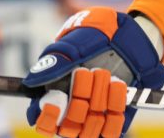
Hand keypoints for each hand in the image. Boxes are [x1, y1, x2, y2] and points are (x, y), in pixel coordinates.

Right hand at [22, 7, 163, 137]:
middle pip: (68, 126)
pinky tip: (118, 85)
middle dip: (80, 98)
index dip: (47, 118)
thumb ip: (55, 63)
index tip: (58, 100)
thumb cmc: (98, 36)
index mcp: (56, 95)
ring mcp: (95, 115)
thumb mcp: (76, 43)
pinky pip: (112, 130)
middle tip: (91, 71)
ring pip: (89, 129)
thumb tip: (31, 82)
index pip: (43, 123)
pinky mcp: (117, 116)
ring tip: (108, 76)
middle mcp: (74, 110)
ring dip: (99, 102)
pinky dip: (115, 109)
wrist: (131, 34)